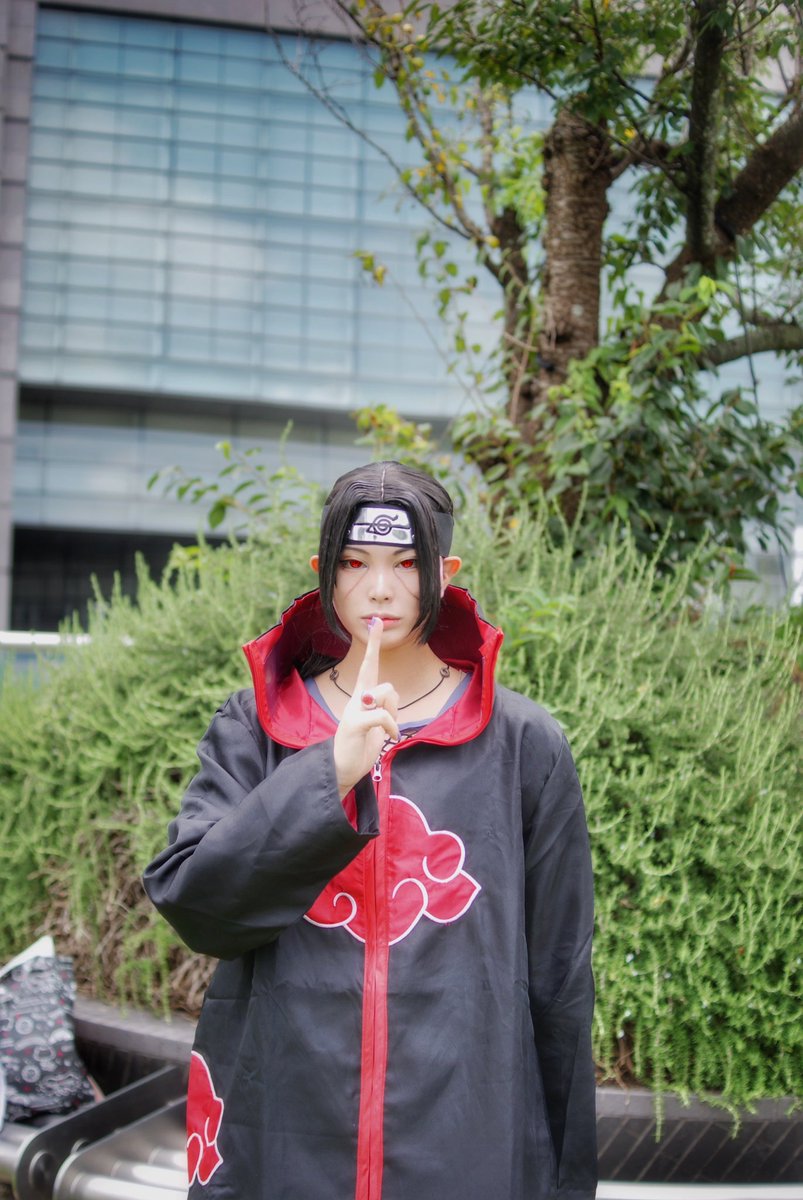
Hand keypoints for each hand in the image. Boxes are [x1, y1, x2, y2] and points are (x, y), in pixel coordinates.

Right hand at [333, 618, 398, 797]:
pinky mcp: (354, 724)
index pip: (368, 666)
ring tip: (385, 730)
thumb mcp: (379, 726)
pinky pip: (382, 715)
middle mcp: (356, 699)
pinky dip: (391, 726)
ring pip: (386, 693)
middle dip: (374, 646)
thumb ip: (386, 708)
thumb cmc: (361, 747)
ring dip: (393, 713)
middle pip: (372, 669)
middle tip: (378, 620)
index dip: (373, 645)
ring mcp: (353, 710)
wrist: (341, 771)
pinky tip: (389, 737)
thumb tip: (390, 694)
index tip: (376, 623)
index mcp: (362, 698)